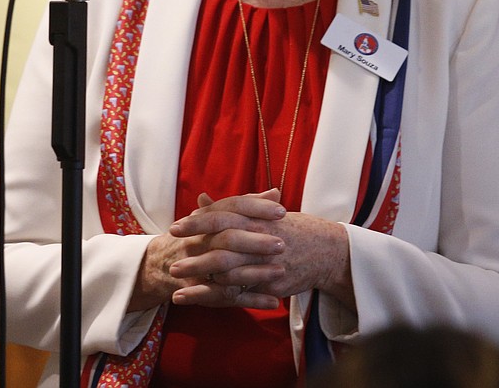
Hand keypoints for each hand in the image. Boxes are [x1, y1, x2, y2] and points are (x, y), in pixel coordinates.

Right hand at [130, 189, 286, 310]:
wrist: (162, 263)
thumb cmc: (199, 235)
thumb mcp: (217, 216)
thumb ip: (247, 205)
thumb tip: (275, 193)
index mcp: (206, 218)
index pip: (231, 207)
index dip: (256, 208)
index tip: (281, 211)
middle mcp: (199, 240)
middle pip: (228, 239)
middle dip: (256, 242)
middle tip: (282, 244)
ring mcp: (197, 267)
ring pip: (227, 271)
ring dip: (256, 273)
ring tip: (281, 272)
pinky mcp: (201, 291)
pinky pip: (227, 297)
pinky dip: (251, 301)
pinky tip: (274, 301)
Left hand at [168, 191, 354, 309]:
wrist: (327, 251)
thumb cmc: (291, 228)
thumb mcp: (263, 213)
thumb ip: (230, 207)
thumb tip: (201, 199)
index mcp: (257, 218)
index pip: (223, 217)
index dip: (198, 223)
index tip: (175, 228)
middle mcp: (260, 239)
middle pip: (222, 247)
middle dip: (195, 256)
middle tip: (171, 262)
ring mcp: (266, 263)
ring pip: (229, 273)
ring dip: (201, 280)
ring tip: (177, 287)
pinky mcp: (271, 283)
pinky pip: (241, 292)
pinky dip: (218, 296)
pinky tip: (198, 299)